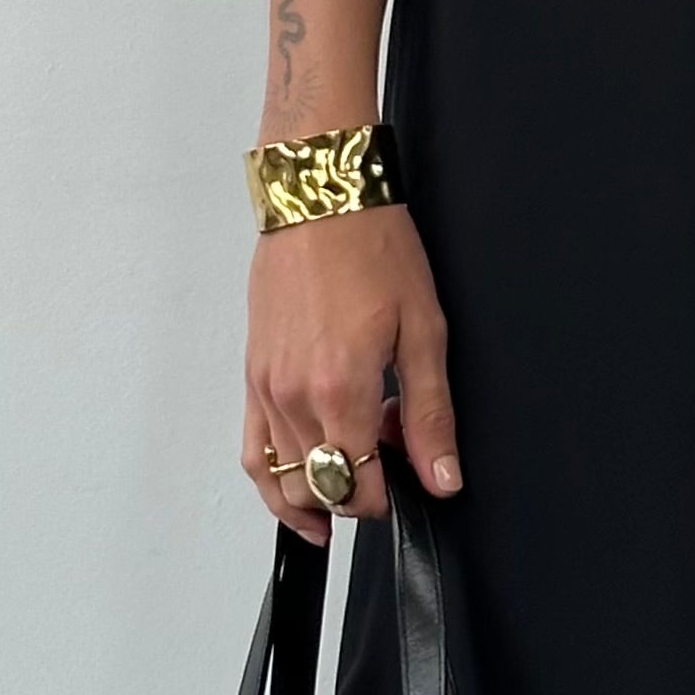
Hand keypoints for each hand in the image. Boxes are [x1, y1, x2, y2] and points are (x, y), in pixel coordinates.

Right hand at [242, 200, 460, 543]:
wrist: (321, 200)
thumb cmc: (372, 248)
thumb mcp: (423, 330)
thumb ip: (431, 414)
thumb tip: (442, 476)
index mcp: (340, 389)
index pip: (357, 486)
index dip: (389, 495)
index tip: (412, 472)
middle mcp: (293, 397)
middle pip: (321, 488)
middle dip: (362, 488)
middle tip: (392, 450)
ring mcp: (265, 389)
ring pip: (283, 482)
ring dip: (321, 489)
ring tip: (353, 473)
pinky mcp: (252, 376)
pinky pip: (253, 453)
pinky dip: (275, 482)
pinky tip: (301, 488)